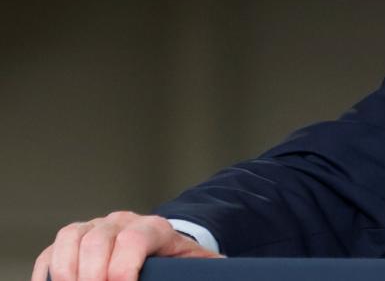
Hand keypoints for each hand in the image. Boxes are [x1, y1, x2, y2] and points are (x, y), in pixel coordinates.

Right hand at [31, 211, 221, 280]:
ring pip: (71, 238)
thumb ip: (208, 270)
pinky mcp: (73, 240)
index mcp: (155, 228)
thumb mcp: (196, 266)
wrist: (164, 247)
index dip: (123, 267)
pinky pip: (52, 251)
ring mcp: (95, 227)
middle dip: (92, 275)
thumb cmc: (178, 262)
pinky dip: (48, 272)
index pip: (134, 239)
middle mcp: (122, 222)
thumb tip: (223, 271)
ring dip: (67, 272)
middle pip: (97, 240)